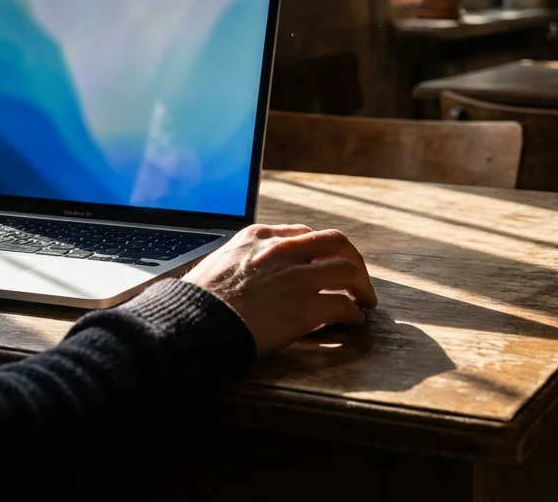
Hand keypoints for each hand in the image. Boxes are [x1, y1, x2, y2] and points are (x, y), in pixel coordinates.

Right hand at [184, 224, 377, 356]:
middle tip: (358, 280)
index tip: (327, 263)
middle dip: (352, 260)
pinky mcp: (305, 306)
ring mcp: (296, 277)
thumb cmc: (197, 302)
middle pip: (335, 243)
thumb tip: (251, 276)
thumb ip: (242, 261)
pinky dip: (354, 314)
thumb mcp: (218, 264)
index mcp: (259, 238)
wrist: (192, 323)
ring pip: (348, 270)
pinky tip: (354, 321)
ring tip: (365, 301)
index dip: (322, 251)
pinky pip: (344, 306)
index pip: (304, 234)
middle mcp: (282, 251)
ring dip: (362, 287)